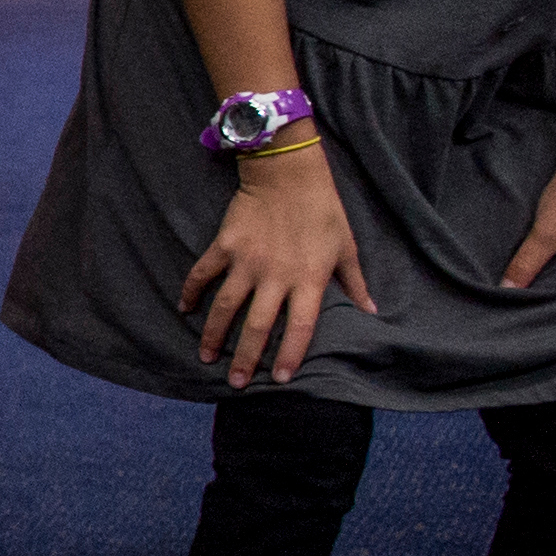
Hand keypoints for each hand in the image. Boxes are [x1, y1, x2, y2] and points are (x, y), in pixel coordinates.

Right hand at [179, 146, 374, 385]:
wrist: (288, 172)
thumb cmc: (322, 210)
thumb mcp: (345, 246)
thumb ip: (354, 282)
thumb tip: (371, 311)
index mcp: (308, 279)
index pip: (300, 327)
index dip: (290, 355)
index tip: (281, 379)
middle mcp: (275, 276)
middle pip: (257, 326)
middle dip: (245, 358)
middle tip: (237, 383)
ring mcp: (246, 262)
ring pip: (225, 308)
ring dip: (214, 335)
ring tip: (206, 357)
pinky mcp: (225, 246)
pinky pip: (203, 274)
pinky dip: (191, 291)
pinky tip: (184, 309)